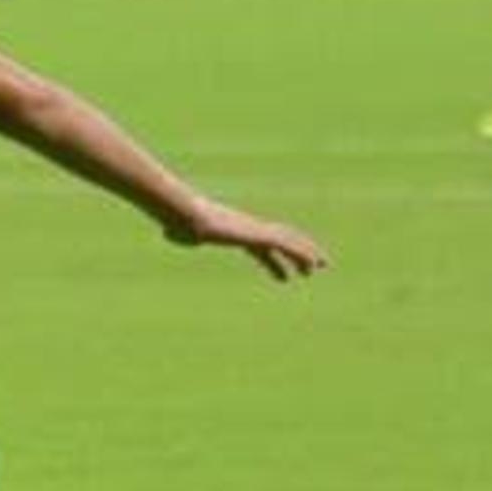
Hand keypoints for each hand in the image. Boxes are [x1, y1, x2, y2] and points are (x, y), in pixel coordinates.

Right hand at [164, 193, 327, 280]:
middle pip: (281, 238)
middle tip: (316, 265)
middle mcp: (251, 228)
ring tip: (320, 267)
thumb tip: (170, 232)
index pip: (261, 246)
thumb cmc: (180, 224)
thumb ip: (183, 233)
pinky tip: (313, 264)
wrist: (186, 217)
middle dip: (299, 251)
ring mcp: (256, 229)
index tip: (284, 273)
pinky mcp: (259, 233)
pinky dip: (301, 253)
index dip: (275, 259)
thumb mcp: (181, 232)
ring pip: (288, 240)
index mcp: (236, 231)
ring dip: (305, 253)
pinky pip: (286, 244)